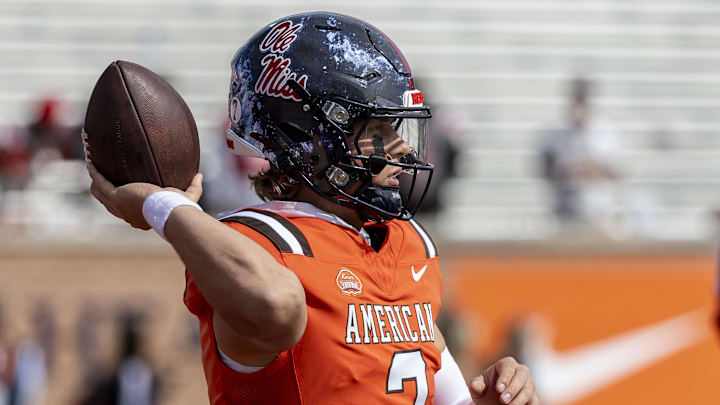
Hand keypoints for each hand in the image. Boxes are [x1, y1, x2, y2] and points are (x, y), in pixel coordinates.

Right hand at [87, 163, 202, 229]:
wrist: (170, 211)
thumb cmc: (178, 207)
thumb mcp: (187, 195)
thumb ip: (194, 187)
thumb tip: (199, 175)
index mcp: (139, 215)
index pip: (125, 209)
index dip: (120, 199)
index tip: (120, 187)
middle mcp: (125, 212)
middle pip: (107, 201)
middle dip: (102, 188)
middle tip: (99, 174)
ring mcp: (118, 205)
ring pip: (99, 192)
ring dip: (94, 179)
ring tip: (92, 165)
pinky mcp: (116, 196)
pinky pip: (100, 182)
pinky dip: (94, 172)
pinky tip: (91, 161)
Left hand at [469, 357, 538, 404]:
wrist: (493, 400)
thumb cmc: (486, 391)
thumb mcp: (478, 388)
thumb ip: (476, 386)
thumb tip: (476, 386)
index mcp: (506, 364)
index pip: (508, 367)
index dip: (504, 378)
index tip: (498, 389)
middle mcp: (521, 370)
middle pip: (522, 375)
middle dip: (513, 389)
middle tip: (503, 401)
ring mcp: (529, 383)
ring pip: (529, 388)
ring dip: (519, 398)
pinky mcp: (534, 395)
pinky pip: (534, 400)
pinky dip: (528, 404)